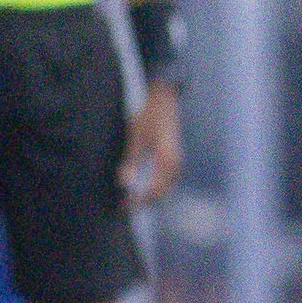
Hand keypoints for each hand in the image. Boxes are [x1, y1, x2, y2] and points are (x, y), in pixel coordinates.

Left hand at [120, 82, 182, 208]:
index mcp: (167, 160)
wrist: (165, 96)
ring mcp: (176, 160)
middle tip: (126, 204)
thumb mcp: (136, 135)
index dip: (139, 200)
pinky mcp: (173, 155)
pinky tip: (142, 182)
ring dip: (150, 193)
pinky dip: (154, 183)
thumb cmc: (150, 113)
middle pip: (162, 191)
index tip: (125, 205)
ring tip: (132, 196)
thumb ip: (132, 159)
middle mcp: (175, 163)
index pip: (154, 190)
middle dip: (145, 200)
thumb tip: (125, 181)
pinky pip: (165, 177)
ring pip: (165, 185)